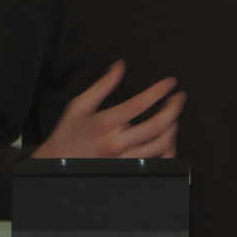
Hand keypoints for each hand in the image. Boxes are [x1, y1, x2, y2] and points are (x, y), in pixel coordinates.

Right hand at [32, 60, 184, 159]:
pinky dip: (168, 150)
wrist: (57, 166)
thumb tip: (120, 65)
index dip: (158, 91)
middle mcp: (116, 143)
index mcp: (104, 124)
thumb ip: (102, 85)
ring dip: (172, 128)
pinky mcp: (129, 171)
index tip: (171, 82)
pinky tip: (168, 139)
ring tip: (173, 117)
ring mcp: (124, 160)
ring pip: (161, 146)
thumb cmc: (69, 133)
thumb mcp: (80, 105)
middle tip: (180, 98)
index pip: (138, 105)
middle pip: (156, 126)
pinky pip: (158, 163)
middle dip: (173, 109)